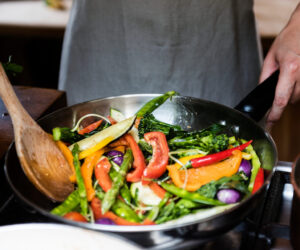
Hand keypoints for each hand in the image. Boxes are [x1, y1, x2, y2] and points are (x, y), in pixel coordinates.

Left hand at [260, 5, 299, 128]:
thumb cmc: (289, 39)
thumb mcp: (271, 57)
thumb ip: (265, 77)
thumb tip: (261, 92)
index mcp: (290, 69)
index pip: (280, 99)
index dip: (274, 114)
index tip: (270, 123)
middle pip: (290, 100)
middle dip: (282, 98)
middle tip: (279, 84)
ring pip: (299, 96)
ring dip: (291, 92)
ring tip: (289, 75)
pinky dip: (299, 88)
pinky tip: (296, 76)